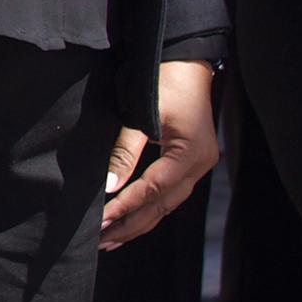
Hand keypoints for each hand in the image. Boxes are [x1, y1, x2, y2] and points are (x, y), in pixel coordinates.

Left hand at [102, 59, 220, 250]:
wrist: (186, 61)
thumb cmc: (161, 82)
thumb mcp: (141, 115)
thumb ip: (125, 152)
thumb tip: (108, 188)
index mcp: (190, 152)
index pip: (153, 190)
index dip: (126, 207)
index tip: (100, 222)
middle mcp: (200, 164)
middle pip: (163, 205)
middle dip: (132, 224)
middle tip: (102, 240)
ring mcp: (200, 165)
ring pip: (169, 204)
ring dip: (140, 221)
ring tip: (112, 238)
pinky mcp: (193, 162)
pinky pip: (171, 194)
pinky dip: (150, 208)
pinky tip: (132, 220)